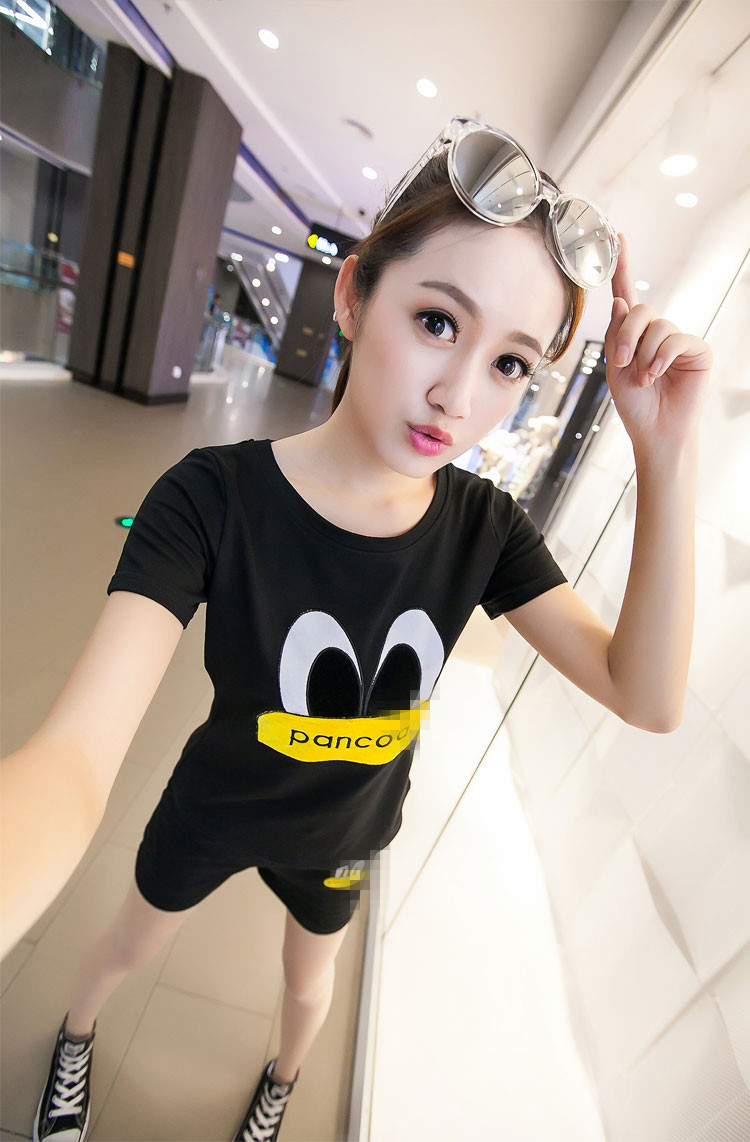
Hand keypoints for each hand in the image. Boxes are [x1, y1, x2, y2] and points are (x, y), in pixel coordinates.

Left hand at [604, 232, 712, 452]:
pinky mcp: (697, 350)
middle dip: (626, 335)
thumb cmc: (635, 404)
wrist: (655, 431)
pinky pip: (676, 339)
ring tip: (644, 377)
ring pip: (657, 325)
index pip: (627, 295)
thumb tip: (621, 302)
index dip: (624, 266)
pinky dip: (661, 357)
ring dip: (644, 353)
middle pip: (640, 310)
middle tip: (623, 362)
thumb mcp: (616, 368)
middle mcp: (657, 332)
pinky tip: (657, 374)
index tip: (619, 237)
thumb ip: (616, 334)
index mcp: (634, 334)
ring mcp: (678, 339)